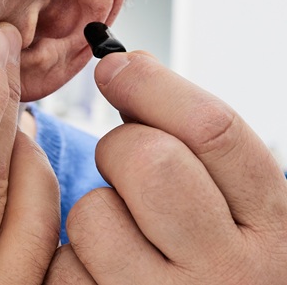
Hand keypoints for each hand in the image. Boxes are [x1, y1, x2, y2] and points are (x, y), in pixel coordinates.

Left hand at [44, 52, 286, 283]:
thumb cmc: (214, 263)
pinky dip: (72, 262)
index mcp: (273, 227)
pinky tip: (105, 276)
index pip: (212, 129)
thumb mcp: (233, 208)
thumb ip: (193, 145)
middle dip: (119, 147)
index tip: (115, 65)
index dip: (152, 85)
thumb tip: (124, 65)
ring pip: (93, 212)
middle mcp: (233, 272)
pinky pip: (65, 267)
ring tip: (124, 239)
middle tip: (124, 165)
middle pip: (147, 160)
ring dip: (94, 212)